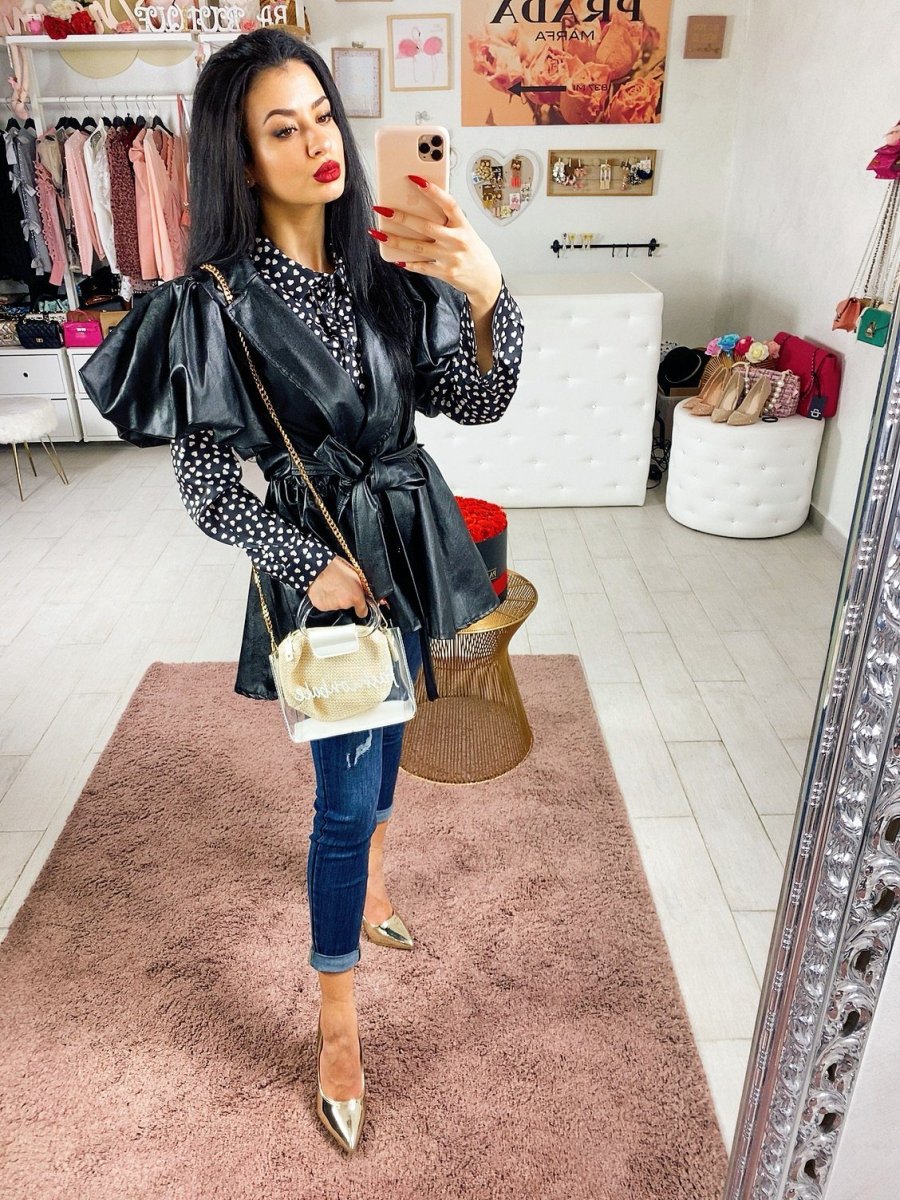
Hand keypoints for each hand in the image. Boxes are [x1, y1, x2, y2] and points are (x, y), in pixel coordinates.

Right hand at [307, 556, 386, 618]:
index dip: (361, 608)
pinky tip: (324, 590)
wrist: (318, 567)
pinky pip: (326, 605)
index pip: (363, 612)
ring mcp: (333, 606)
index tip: (360, 607)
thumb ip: (361, 588)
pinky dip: (325, 600)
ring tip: (331, 586)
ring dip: (335, 598)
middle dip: (345, 598)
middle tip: (341, 586)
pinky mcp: (321, 606)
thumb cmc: (336, 567)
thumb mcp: (355, 574)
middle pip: (348, 606)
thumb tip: (366, 594)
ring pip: (336, 605)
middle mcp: (345, 604)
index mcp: (356, 597)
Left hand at [370, 178, 502, 316]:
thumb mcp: (466, 231)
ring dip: (395, 241)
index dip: (433, 191)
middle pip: (425, 226)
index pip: (448, 204)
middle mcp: (457, 241)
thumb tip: (421, 207)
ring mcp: (450, 258)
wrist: (485, 279)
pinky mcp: (444, 273)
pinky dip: (408, 263)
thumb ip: (448, 221)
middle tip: (383, 209)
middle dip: (401, 217)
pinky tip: (395, 258)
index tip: (415, 179)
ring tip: (378, 233)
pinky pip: (421, 267)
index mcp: (463, 226)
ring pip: (417, 248)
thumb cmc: (473, 251)